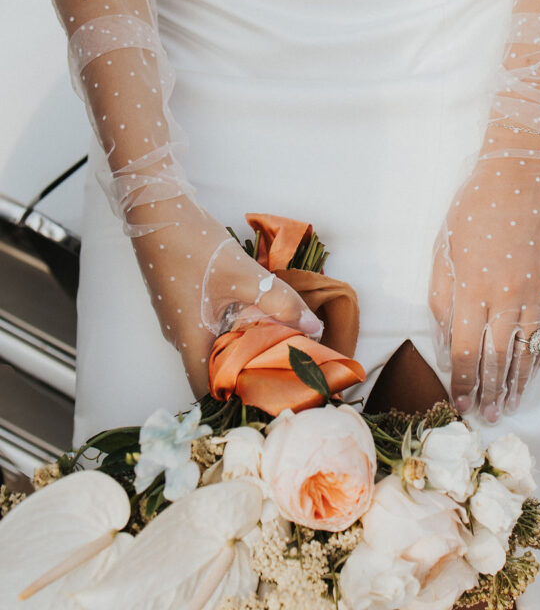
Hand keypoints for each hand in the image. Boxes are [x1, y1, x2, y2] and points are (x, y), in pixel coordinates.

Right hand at [131, 197, 322, 396]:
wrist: (156, 210)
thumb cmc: (194, 246)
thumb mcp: (245, 276)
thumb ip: (281, 303)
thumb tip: (314, 328)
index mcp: (190, 340)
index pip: (208, 390)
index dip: (234, 400)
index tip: (265, 398)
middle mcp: (179, 337)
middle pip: (211, 371)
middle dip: (244, 375)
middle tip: (279, 372)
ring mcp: (177, 319)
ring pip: (210, 347)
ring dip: (238, 350)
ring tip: (274, 347)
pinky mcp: (180, 303)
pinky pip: (206, 328)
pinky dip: (230, 330)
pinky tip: (254, 317)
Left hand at [429, 128, 539, 421]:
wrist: (522, 174)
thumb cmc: (473, 210)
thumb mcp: (443, 252)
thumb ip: (442, 301)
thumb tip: (445, 344)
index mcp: (472, 290)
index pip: (465, 353)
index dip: (461, 384)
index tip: (458, 404)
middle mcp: (506, 298)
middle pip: (496, 361)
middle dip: (487, 393)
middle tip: (484, 416)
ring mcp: (537, 293)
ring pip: (525, 353)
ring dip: (515, 385)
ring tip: (507, 406)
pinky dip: (537, 359)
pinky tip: (529, 374)